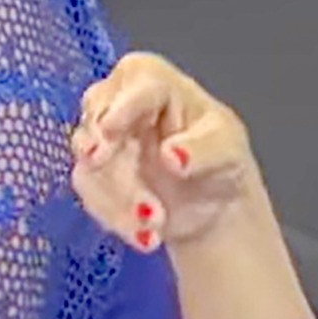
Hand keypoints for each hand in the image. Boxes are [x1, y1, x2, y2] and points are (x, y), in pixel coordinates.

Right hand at [71, 52, 260, 250]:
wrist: (207, 206)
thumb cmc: (219, 161)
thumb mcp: (228, 150)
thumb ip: (204, 150)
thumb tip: (170, 156)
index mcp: (155, 83)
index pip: (135, 81)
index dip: (122, 105)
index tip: (111, 129)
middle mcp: (118, 105)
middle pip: (98, 121)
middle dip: (109, 158)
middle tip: (111, 174)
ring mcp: (100, 142)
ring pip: (90, 164)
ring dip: (119, 198)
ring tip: (155, 225)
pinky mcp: (92, 176)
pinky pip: (89, 194)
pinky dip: (115, 218)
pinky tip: (145, 237)